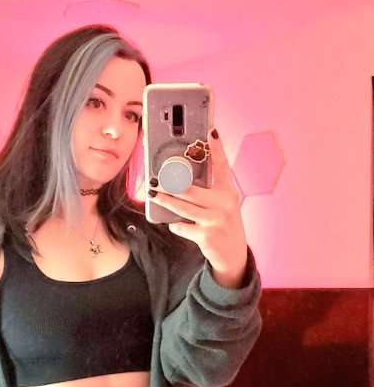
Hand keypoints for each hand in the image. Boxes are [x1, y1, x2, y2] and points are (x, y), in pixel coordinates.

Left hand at [149, 128, 247, 287]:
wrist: (233, 254)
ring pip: (184, 206)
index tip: (210, 131)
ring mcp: (216, 220)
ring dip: (166, 200)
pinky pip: (183, 226)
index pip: (222, 165)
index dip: (216, 148)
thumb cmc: (222, 223)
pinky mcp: (207, 235)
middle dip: (171, 183)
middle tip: (156, 178)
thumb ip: (208, 189)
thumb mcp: (221, 203)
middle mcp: (225, 203)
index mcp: (228, 191)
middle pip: (192, 188)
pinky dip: (176, 224)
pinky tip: (174, 223)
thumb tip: (183, 175)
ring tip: (154, 194)